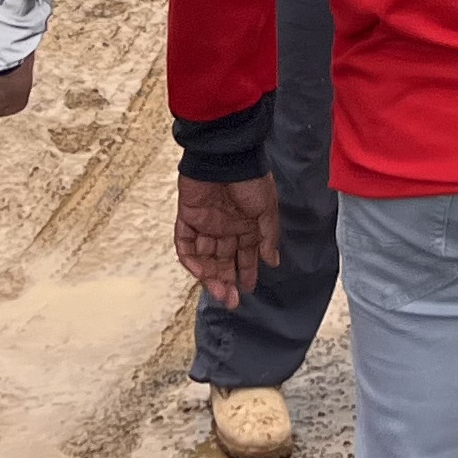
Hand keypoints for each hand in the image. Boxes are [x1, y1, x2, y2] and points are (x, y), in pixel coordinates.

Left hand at [176, 173, 285, 304]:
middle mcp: (225, 227)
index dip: (246, 272)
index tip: (248, 289)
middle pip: (223, 260)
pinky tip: (202, 272)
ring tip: (220, 292)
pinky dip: (191, 260)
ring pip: (204, 257)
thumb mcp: (267, 209)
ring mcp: (205, 223)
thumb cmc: (250, 179)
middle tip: (232, 300)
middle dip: (227, 281)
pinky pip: (185, 244)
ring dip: (210, 276)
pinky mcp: (187, 217)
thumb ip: (267, 236)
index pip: (245, 254)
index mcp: (245, 224)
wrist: (225, 156)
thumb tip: (272, 261)